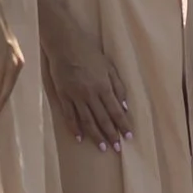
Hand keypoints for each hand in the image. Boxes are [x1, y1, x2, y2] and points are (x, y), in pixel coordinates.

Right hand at [41, 14, 130, 148]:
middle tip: (117, 148)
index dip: (123, 125)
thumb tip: (125, 106)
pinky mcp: (63, 95)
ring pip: (87, 121)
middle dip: (111, 135)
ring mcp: (75, 96)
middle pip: (102, 119)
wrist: (65, 44)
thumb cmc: (89, 53)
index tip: (129, 137)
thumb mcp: (109, 66)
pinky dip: (74, 128)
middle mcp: (90, 94)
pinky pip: (69, 115)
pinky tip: (79, 138)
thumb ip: (118, 86)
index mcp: (104, 86)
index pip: (116, 111)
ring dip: (95, 135)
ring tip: (101, 148)